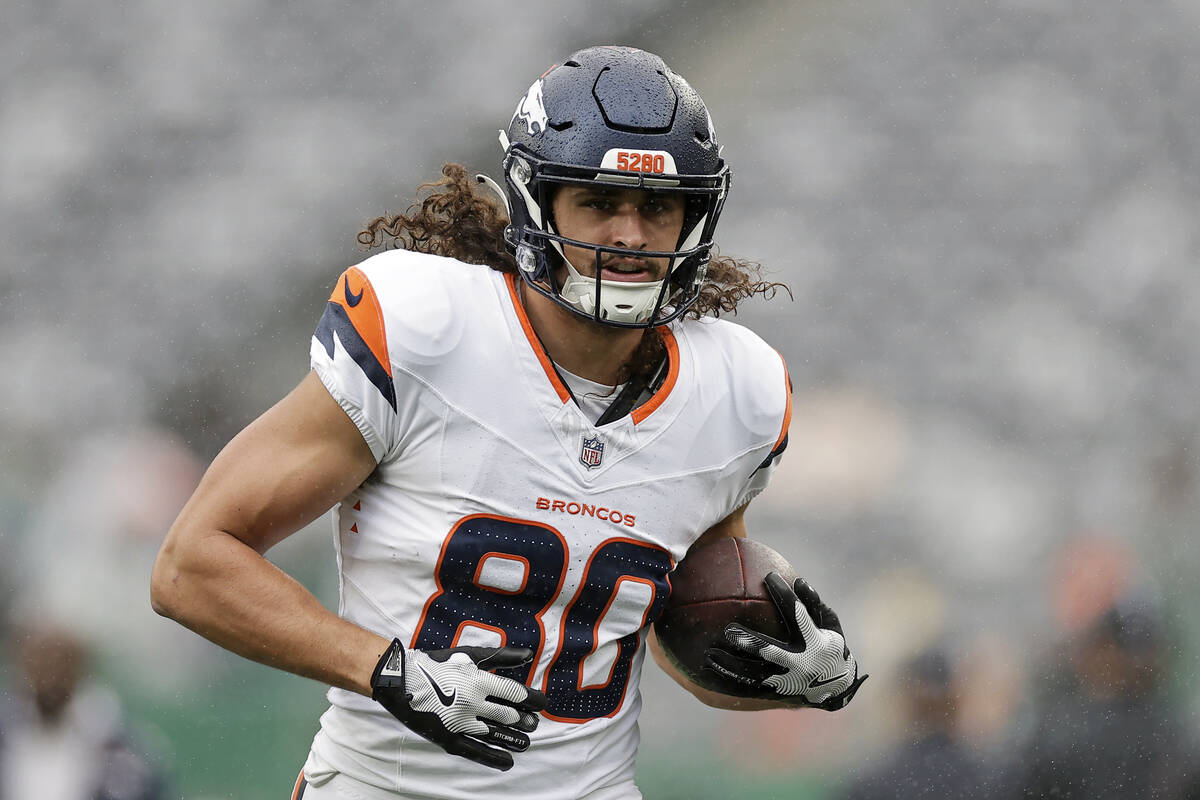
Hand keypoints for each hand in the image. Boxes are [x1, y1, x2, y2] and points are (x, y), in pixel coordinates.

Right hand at [370, 639, 547, 770]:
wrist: (401, 680)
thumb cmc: (437, 664)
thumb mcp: (469, 654)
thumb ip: (501, 656)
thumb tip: (529, 655)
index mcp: (477, 681)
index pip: (513, 693)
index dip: (531, 699)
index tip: (541, 702)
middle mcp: (471, 703)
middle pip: (507, 715)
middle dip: (525, 720)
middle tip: (534, 723)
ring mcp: (459, 723)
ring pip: (495, 734)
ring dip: (514, 738)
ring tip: (526, 741)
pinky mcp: (448, 737)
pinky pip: (475, 750)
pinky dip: (493, 757)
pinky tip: (508, 761)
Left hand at [704, 573, 866, 709]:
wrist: (836, 688)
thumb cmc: (829, 645)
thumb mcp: (830, 624)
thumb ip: (814, 603)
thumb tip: (798, 581)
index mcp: (815, 642)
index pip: (797, 614)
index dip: (784, 595)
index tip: (768, 576)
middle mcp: (800, 663)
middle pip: (771, 652)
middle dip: (750, 642)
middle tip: (728, 629)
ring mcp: (787, 681)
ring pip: (754, 674)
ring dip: (731, 665)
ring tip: (708, 655)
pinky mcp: (776, 693)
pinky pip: (749, 688)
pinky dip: (729, 681)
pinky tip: (709, 671)